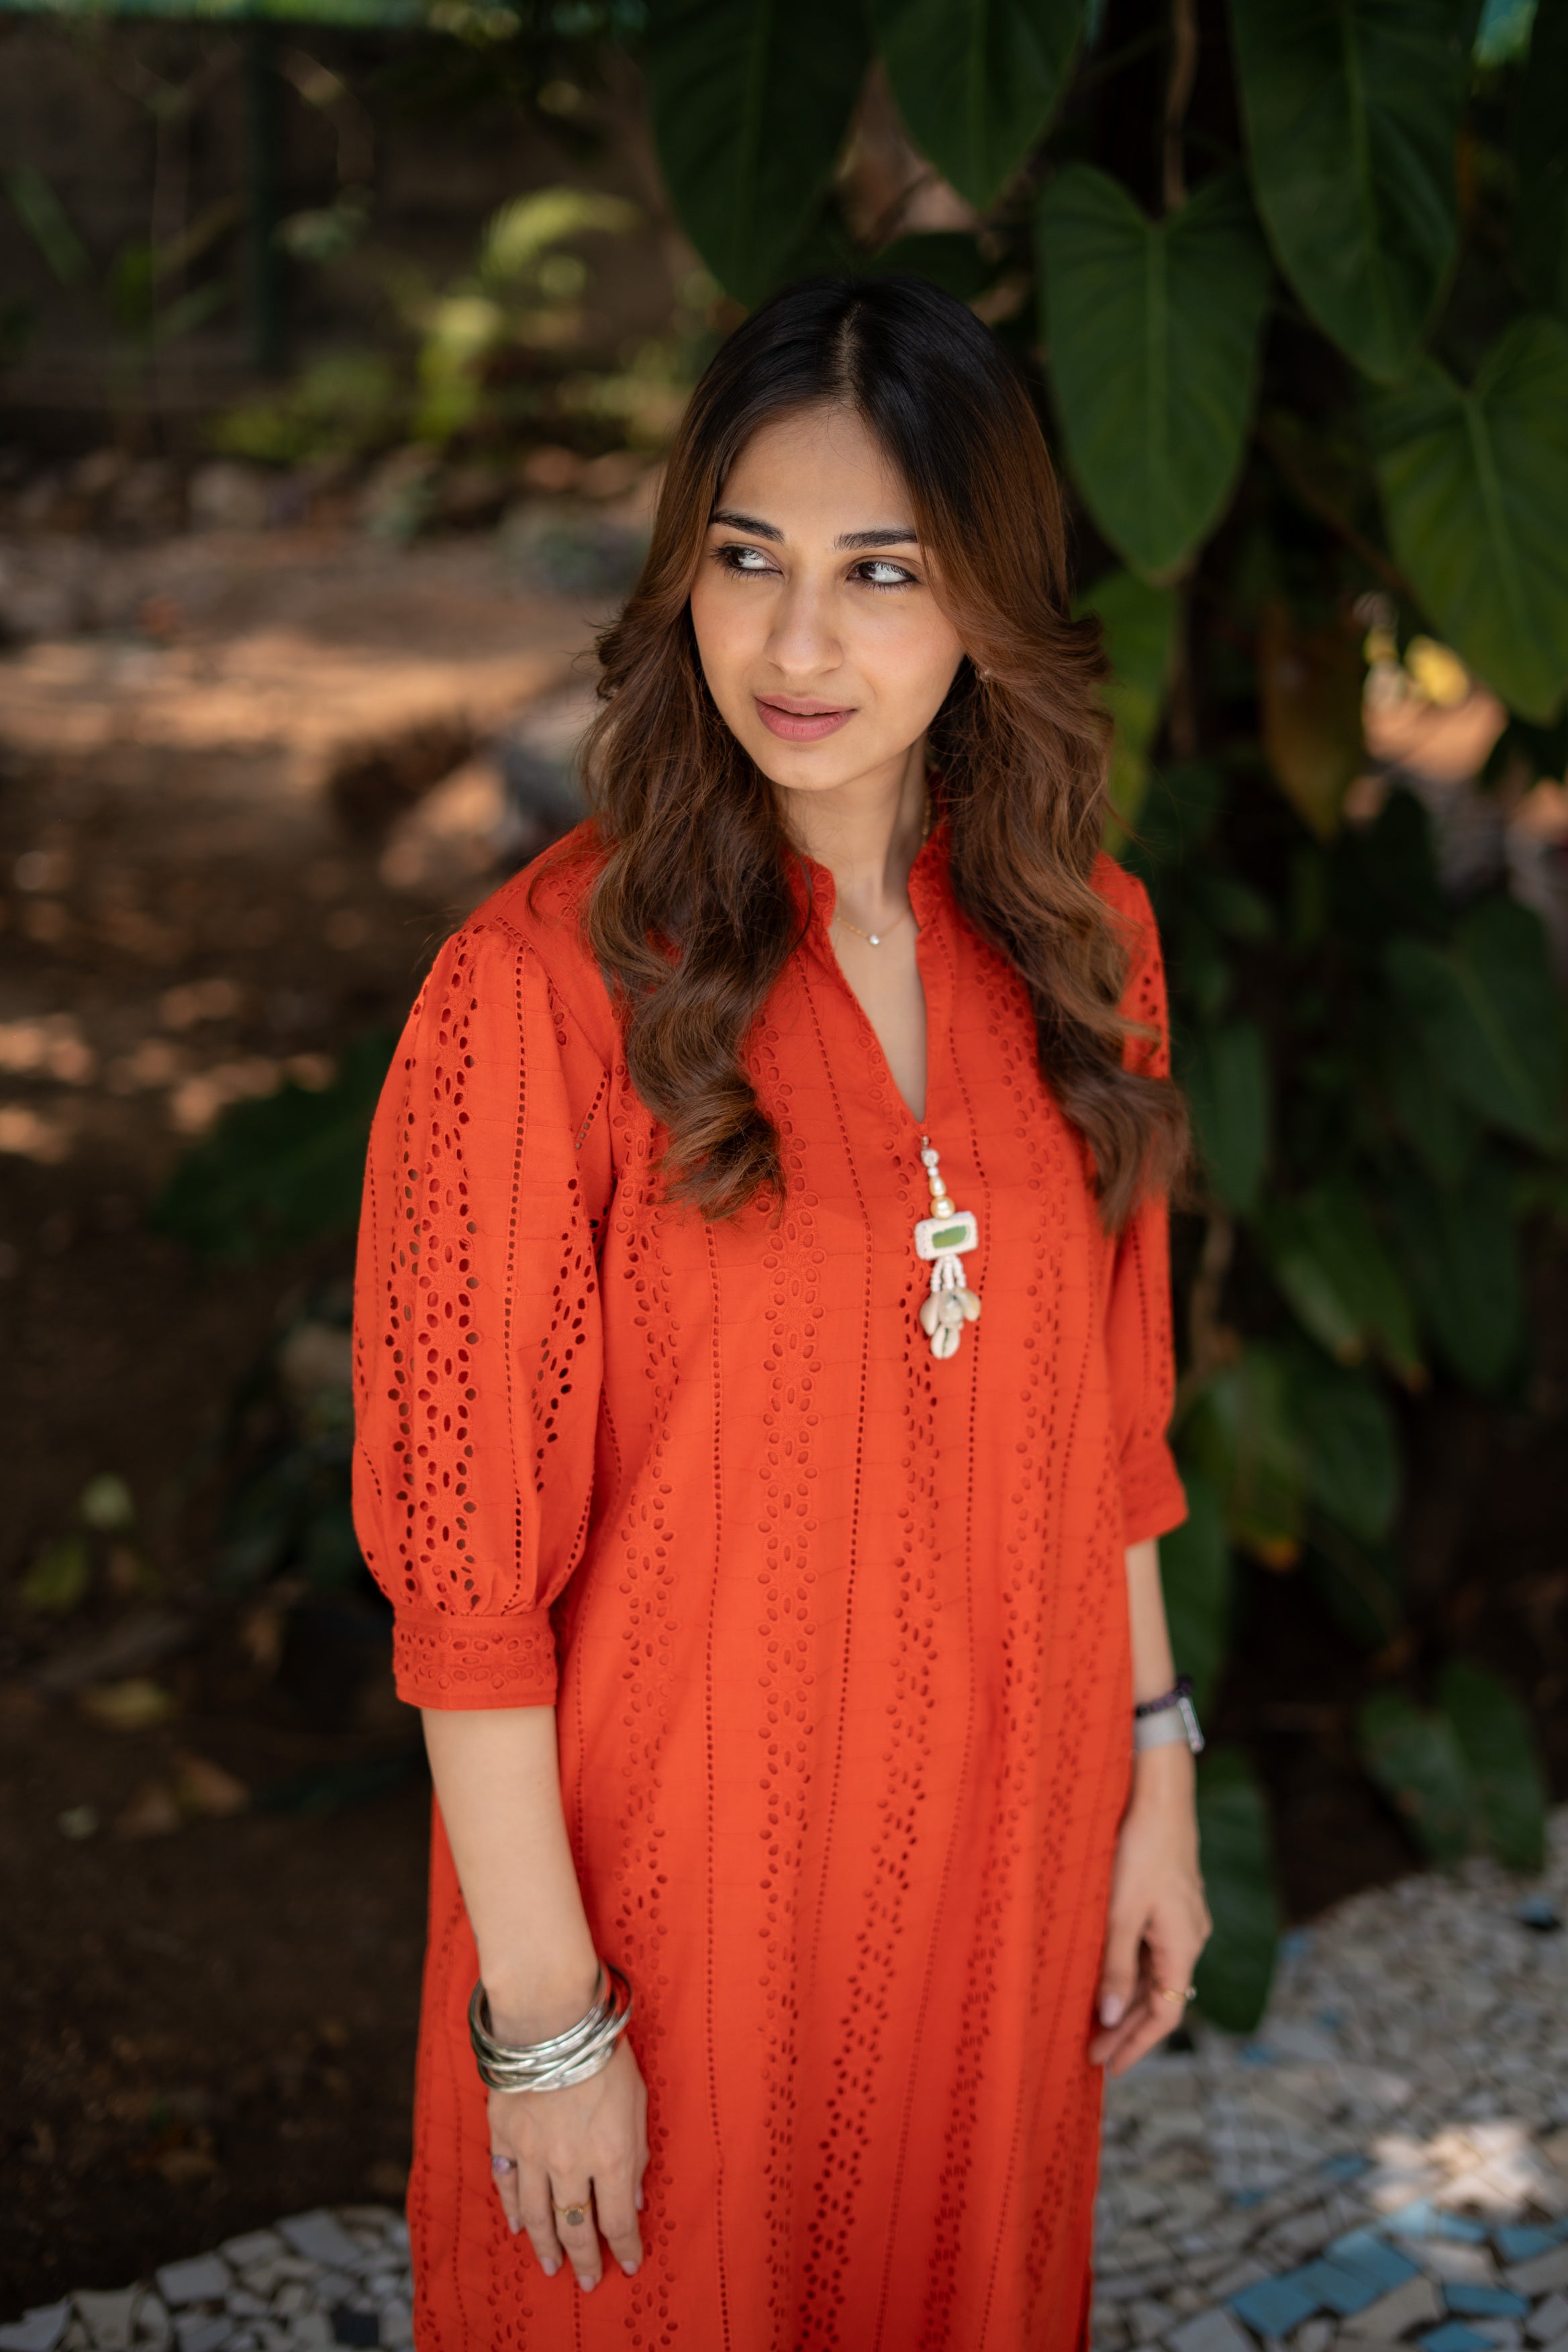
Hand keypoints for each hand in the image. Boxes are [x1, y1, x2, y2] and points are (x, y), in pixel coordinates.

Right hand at [488, 2036, 649, 2290]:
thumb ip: (636, 2153)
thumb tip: (633, 2198)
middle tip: (587, 2281)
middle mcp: (569, 2166)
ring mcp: (533, 2154)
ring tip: (552, 2266)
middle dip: (585, 2259)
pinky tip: (517, 2226)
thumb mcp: (638, 2101)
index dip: (624, 2248)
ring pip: (538, 2216)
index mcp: (610, 2158)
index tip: (629, 2264)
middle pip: (576, 2227)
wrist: (551, 2020)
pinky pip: (507, 2183)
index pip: (617, 2221)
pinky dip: (512, 2209)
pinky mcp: (505, 2136)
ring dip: (546, 2245)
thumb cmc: (604, 2053)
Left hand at [1089, 1744, 1209, 2076]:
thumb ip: (1116, 1968)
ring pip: (1155, 1973)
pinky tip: (1106, 1971)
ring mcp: (1182, 1918)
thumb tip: (1110, 2018)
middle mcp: (1190, 1937)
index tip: (1107, 2067)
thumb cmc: (1140, 1850)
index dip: (1136, 2045)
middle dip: (1126, 2028)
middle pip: (1160, 1998)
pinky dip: (1130, 1967)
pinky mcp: (1171, 1900)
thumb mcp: (1121, 1913)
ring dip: (1126, 1997)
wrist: (1160, 1795)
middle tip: (1091, 2052)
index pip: (1165, 2015)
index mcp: (1184, 1947)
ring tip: (1092, 2020)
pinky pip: (1152, 1947)